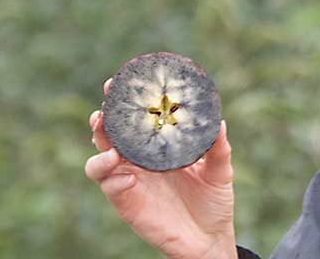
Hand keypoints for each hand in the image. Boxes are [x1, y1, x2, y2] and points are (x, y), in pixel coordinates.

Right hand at [85, 77, 236, 258]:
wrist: (211, 237)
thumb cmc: (213, 199)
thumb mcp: (220, 170)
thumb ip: (219, 149)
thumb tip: (219, 124)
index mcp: (157, 148)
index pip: (135, 121)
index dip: (125, 103)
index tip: (120, 82)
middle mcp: (138, 162)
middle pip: (110, 136)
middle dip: (103, 119)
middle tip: (105, 107)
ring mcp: (130, 183)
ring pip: (100, 162)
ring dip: (101, 150)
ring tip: (111, 148)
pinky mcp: (128, 205)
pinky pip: (112, 189)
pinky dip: (113, 179)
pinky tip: (125, 174)